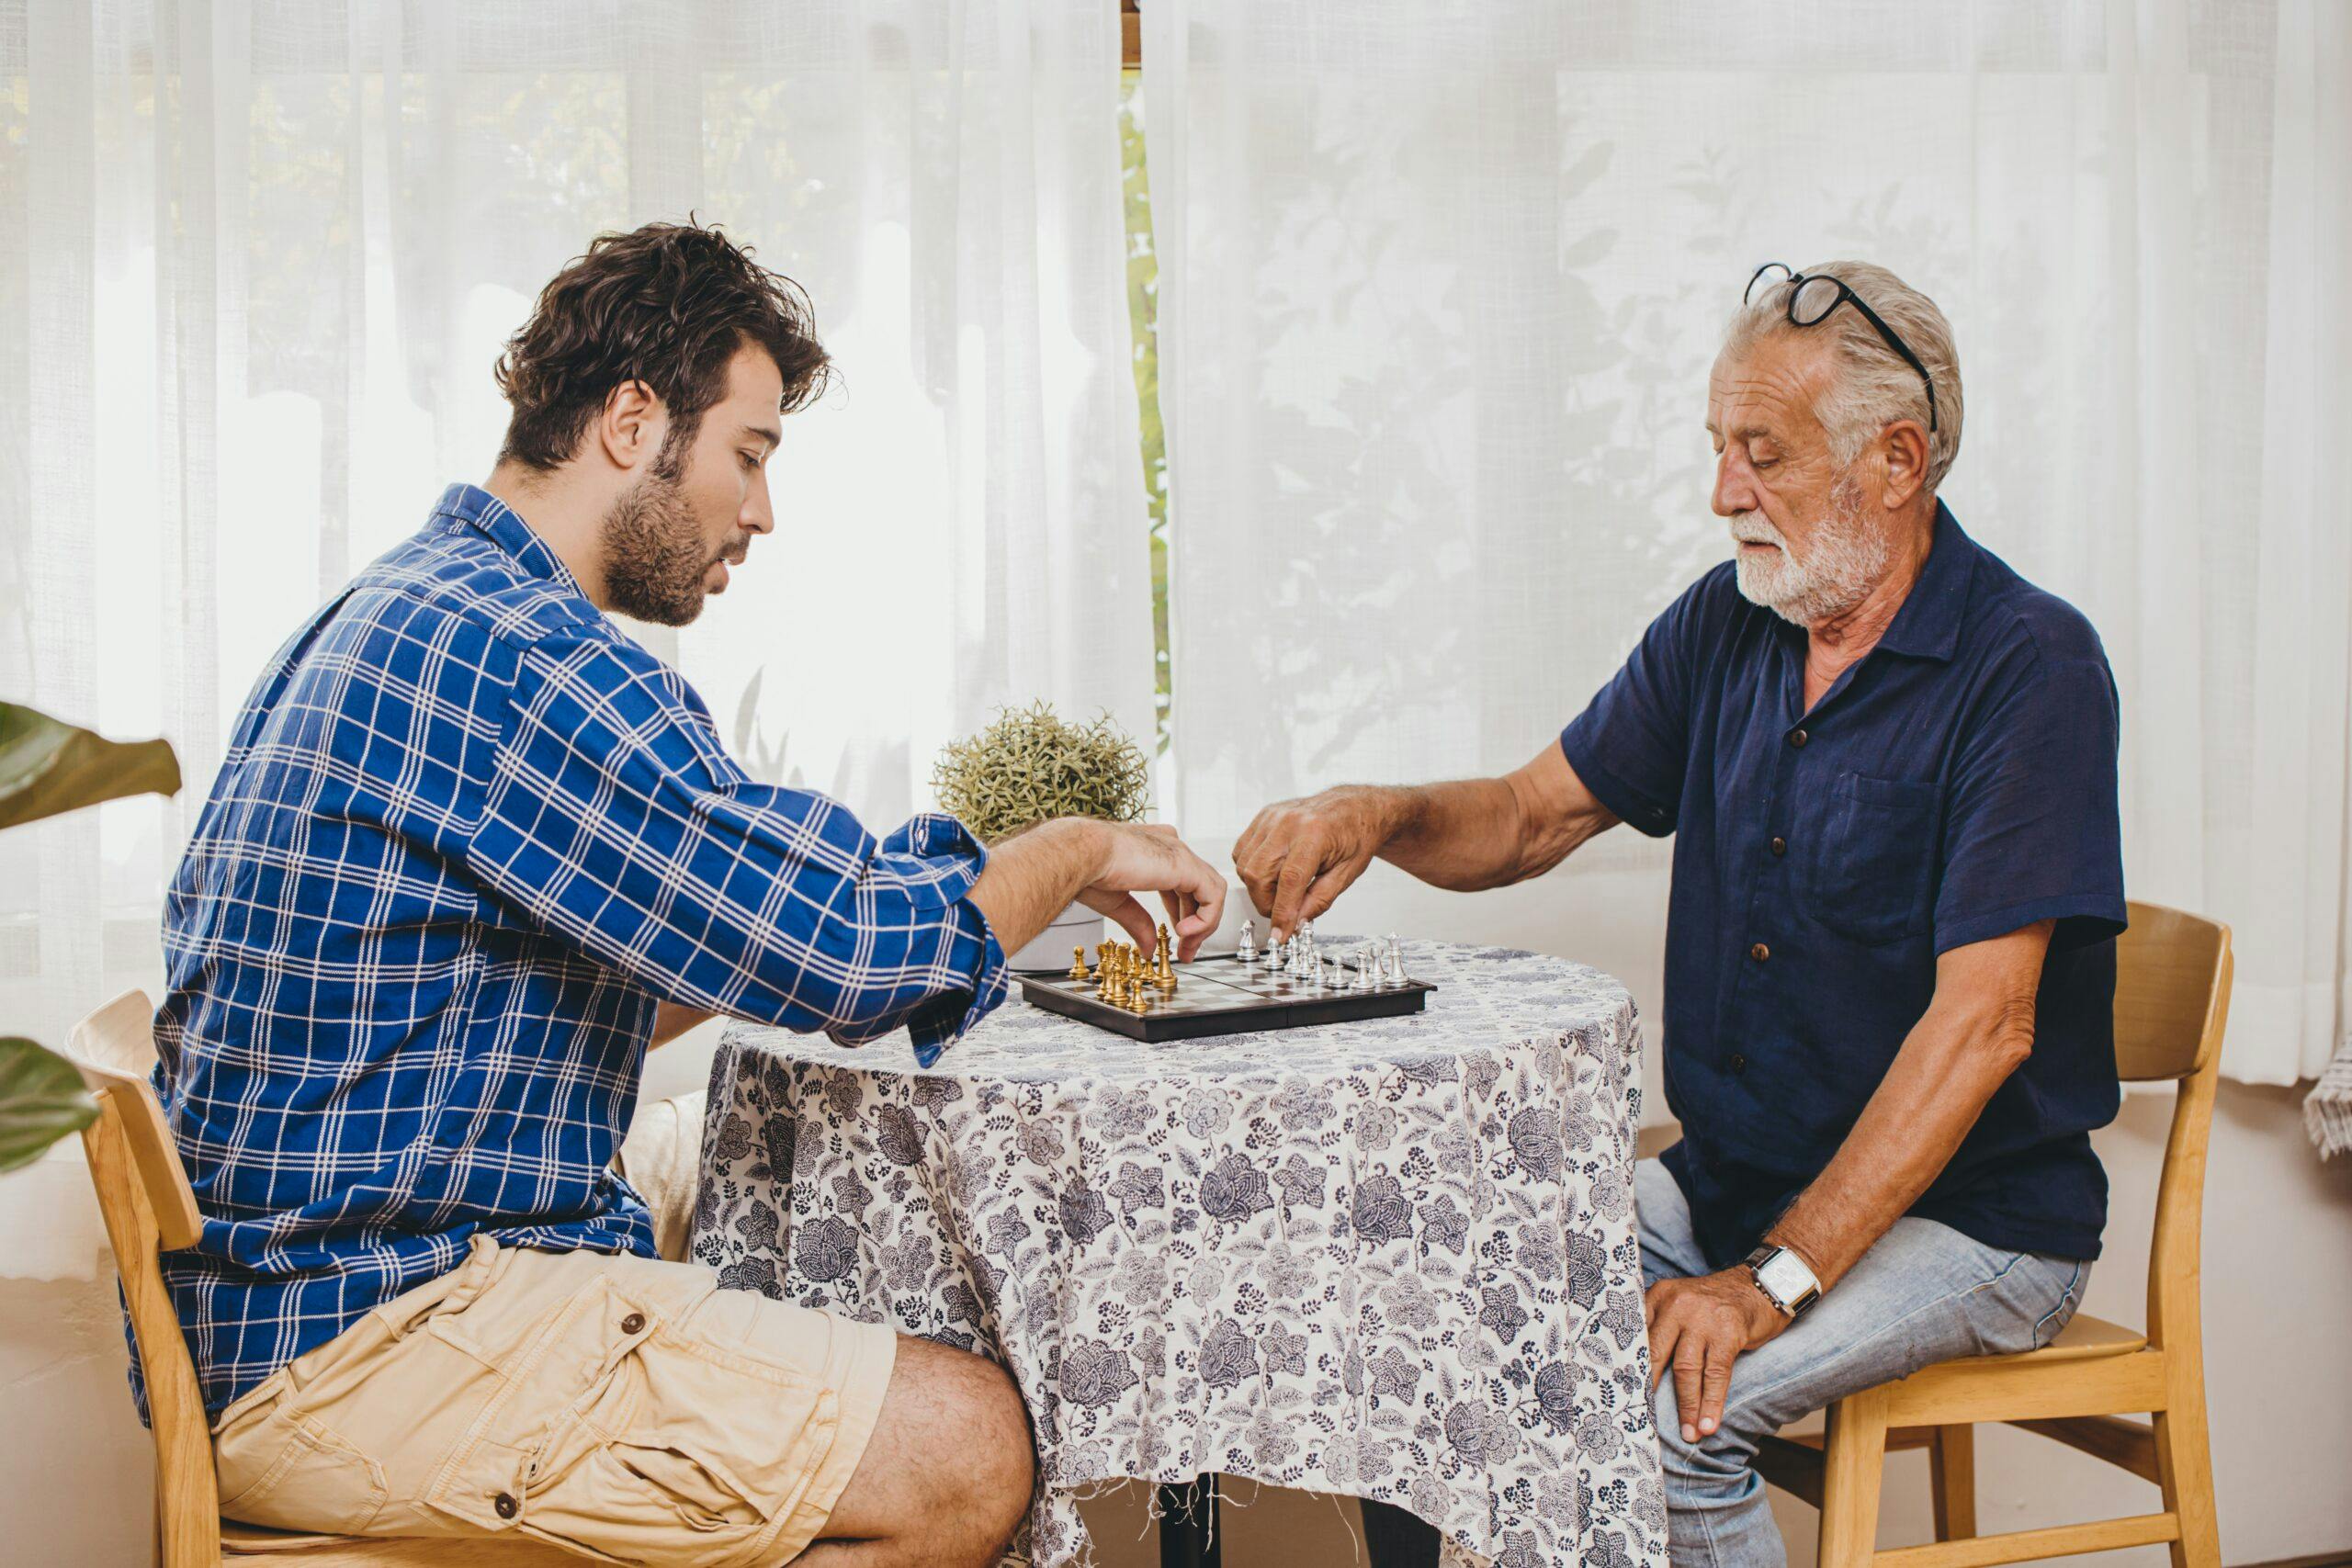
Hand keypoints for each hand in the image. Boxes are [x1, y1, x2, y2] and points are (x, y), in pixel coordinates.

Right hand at [1075, 821, 1227, 959]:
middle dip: (1196, 925)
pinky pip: (1212, 895)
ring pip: (1212, 891)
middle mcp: (1170, 847)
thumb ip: (1139, 922)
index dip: (1183, 915)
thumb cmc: (1087, 869)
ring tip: (1186, 946)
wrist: (1080, 857)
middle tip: (1185, 952)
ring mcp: (1180, 853)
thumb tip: (1148, 947)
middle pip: (1199, 890)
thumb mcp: (1119, 903)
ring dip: (1203, 925)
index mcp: (1153, 851)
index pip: (1181, 885)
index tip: (1177, 940)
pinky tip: (1185, 933)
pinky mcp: (1186, 864)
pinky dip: (1205, 918)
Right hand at [1232, 786, 1401, 939]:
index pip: (1289, 881)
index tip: (1280, 933)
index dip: (1282, 913)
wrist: (1355, 807)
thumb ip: (1319, 900)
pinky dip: (1251, 868)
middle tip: (1283, 912)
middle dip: (1267, 903)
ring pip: (1245, 865)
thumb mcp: (1347, 874)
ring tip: (1281, 890)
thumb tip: (1296, 922)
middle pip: (1259, 874)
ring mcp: (1273, 817)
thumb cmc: (1356, 834)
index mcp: (1315, 834)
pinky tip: (1271, 872)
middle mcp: (1289, 822)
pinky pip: (1242, 850)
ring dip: (1258, 888)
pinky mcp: (1264, 817)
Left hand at [1643, 1266, 1791, 1443]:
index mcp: (1659, 1297)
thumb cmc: (1714, 1305)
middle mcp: (1677, 1305)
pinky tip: (1709, 1424)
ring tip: (1689, 1434)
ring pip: (1687, 1370)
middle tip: (1647, 1420)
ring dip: (1687, 1407)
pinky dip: (1712, 1403)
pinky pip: (1716, 1375)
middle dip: (1652, 1391)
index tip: (1624, 1395)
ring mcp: (1703, 1319)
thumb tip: (1639, 1372)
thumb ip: (1659, 1326)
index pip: (1637, 1335)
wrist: (1759, 1287)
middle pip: (1657, 1354)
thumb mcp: (1680, 1303)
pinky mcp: (1728, 1334)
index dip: (1630, 1368)